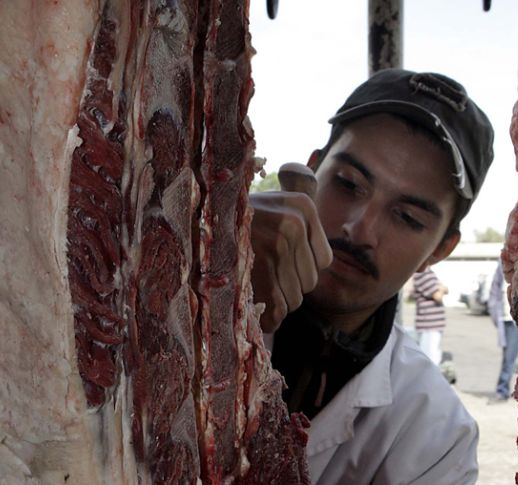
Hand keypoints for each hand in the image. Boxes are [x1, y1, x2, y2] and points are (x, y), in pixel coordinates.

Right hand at [250, 164, 332, 332]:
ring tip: (254, 284)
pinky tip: (251, 301)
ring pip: (294, 299)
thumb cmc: (234, 221)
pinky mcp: (260, 270)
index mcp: (302, 205)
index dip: (302, 268)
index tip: (277, 261)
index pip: (324, 260)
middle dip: (288, 285)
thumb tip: (301, 171)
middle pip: (310, 281)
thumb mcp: (269, 198)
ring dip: (275, 300)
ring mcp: (276, 245)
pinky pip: (278, 310)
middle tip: (261, 274)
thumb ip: (293, 186)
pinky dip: (266, 317)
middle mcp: (293, 222)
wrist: (193, 227)